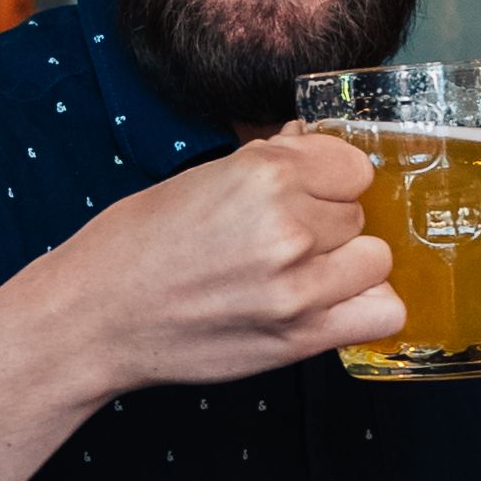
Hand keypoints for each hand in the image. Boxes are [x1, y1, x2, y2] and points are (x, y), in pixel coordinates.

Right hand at [59, 126, 402, 394]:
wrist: (96, 317)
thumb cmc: (136, 245)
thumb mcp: (200, 179)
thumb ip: (269, 162)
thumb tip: (314, 143)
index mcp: (263, 175)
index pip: (353, 166)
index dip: (328, 179)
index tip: (303, 192)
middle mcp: (288, 228)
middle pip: (361, 213)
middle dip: (330, 221)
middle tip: (283, 238)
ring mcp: (299, 287)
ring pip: (377, 259)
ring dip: (348, 264)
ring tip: (304, 272)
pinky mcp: (300, 337)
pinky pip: (383, 313)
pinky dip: (364, 308)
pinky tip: (329, 304)